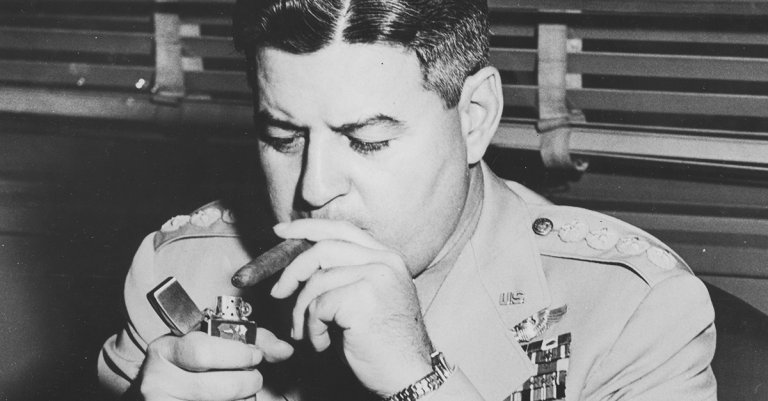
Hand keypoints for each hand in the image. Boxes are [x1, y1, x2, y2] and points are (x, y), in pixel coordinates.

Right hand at [138, 328, 292, 399]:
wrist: (161, 390)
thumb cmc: (189, 364)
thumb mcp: (210, 342)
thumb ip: (250, 340)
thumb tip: (285, 350)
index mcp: (165, 348)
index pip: (203, 351)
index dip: (237, 354)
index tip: (254, 355)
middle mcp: (157, 378)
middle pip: (216, 386)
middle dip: (246, 381)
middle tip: (253, 377)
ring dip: (242, 399)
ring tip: (240, 390)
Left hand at [268, 219, 432, 395]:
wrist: (408, 374)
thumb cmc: (382, 343)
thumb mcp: (366, 298)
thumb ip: (344, 274)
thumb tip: (299, 262)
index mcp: (386, 257)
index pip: (341, 229)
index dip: (307, 228)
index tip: (281, 232)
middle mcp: (385, 261)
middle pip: (322, 249)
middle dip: (292, 271)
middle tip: (277, 293)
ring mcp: (376, 278)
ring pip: (317, 282)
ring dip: (302, 311)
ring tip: (306, 333)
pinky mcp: (364, 299)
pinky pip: (319, 306)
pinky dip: (313, 328)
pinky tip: (323, 343)